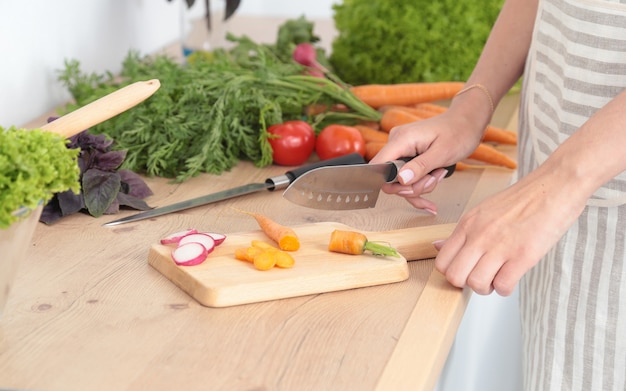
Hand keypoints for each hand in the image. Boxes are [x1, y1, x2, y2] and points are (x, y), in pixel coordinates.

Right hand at [370, 110, 482, 211]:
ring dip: (420, 186)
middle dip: (413, 187)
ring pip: (400, 181)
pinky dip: (418, 186)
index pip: (379, 166)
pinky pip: (406, 178)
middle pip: (391, 179)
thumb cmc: (459, 132)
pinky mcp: (407, 155)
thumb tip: (401, 179)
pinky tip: (429, 200)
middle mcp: (397, 143)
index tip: (411, 187)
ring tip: (438, 175)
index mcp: (401, 139)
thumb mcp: (442, 153)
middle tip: (433, 179)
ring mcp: (401, 149)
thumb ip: (420, 167)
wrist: (467, 121)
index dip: (391, 183)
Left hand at [434, 168, 586, 295]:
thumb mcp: (483, 210)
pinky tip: (512, 276)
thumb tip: (437, 246)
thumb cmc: (524, 198)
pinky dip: (506, 288)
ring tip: (497, 277)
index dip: (452, 272)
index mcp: (468, 223)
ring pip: (476, 284)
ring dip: (487, 288)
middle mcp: (479, 235)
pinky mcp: (523, 256)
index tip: (465, 270)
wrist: (557, 185)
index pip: (441, 261)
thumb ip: (462, 232)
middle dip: (466, 284)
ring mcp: (500, 245)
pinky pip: (502, 286)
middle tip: (481, 277)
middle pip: (455, 276)